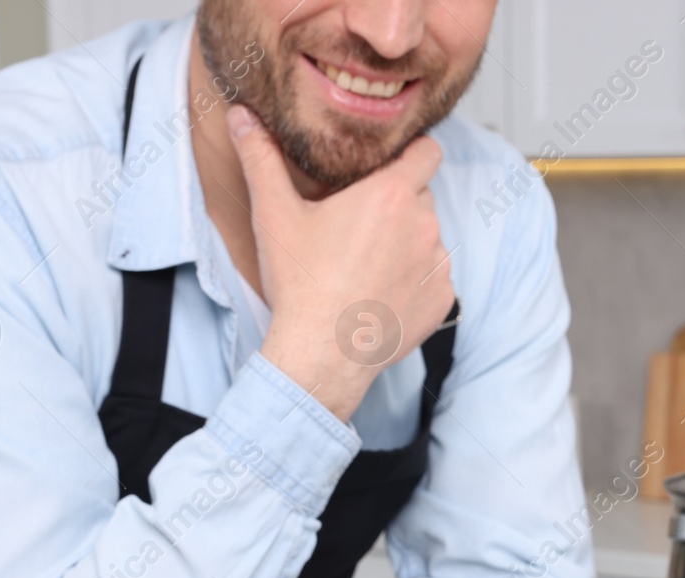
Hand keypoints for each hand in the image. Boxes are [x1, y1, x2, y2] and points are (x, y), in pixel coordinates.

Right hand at [225, 106, 453, 421]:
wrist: (322, 354)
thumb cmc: (301, 284)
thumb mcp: (274, 215)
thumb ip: (260, 158)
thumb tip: (242, 117)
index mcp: (391, 194)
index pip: (427, 152)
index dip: (412, 153)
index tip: (392, 164)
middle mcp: (424, 225)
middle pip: (420, 197)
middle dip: (395, 204)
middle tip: (357, 225)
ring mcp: (437, 265)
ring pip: (427, 239)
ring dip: (405, 244)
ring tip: (365, 265)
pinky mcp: (441, 300)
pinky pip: (434, 279)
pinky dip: (414, 282)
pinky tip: (380, 293)